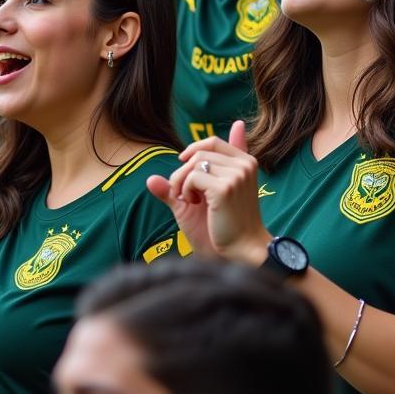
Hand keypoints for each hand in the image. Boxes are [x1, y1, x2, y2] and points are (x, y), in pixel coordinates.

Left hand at [146, 121, 269, 264]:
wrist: (237, 251)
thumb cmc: (222, 227)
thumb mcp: (201, 200)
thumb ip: (180, 188)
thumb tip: (149, 178)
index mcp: (245, 162)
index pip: (214, 141)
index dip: (193, 149)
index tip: (183, 163)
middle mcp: (244, 165)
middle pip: (201, 152)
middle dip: (183, 172)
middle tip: (184, 194)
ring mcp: (236, 175)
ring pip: (195, 163)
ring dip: (183, 182)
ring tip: (191, 200)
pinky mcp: (225, 188)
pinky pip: (193, 177)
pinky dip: (186, 190)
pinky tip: (194, 204)